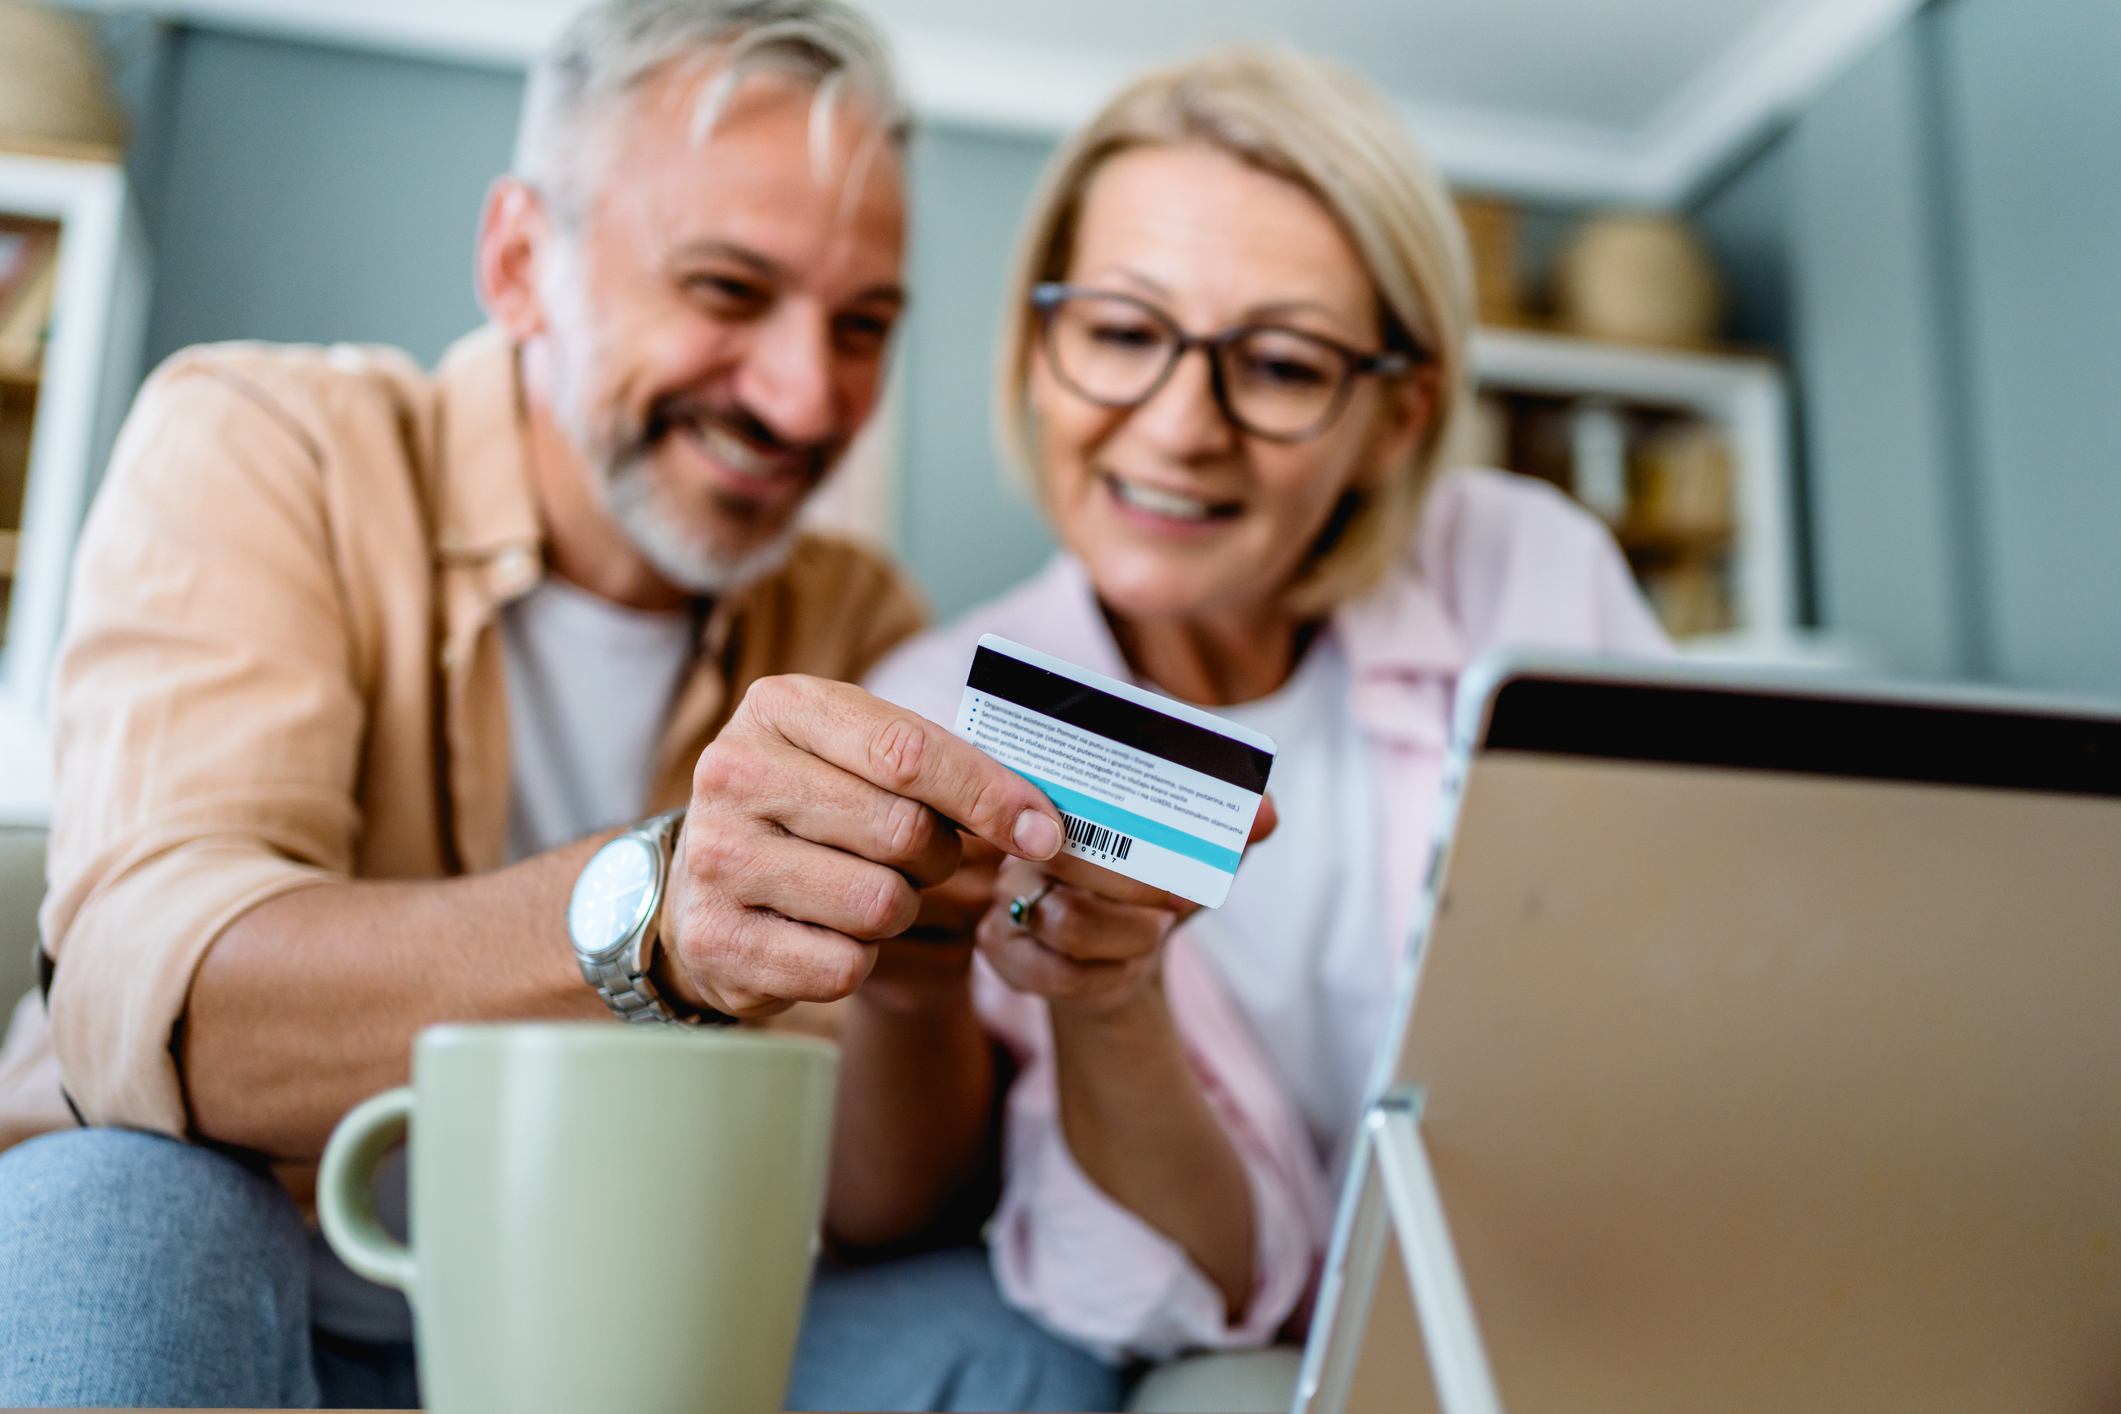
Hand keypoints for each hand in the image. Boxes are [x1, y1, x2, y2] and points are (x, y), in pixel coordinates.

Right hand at [657, 676, 1064, 1017]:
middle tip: (919, 860)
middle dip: (938, 857)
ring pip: (879, 905)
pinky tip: (825, 933)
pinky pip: (842, 967)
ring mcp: (715, 861)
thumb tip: (1042, 823)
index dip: (989, 795)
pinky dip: (857, 960)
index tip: (1043, 830)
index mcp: (780, 708)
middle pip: (902, 831)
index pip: (909, 752)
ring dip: (898, 911)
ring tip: (865, 892)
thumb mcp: (859, 756)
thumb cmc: (811, 808)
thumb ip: (944, 768)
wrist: (703, 884)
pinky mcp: (715, 942)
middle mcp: (733, 775)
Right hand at [976, 795, 1278, 1018]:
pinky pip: (1058, 973)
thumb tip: (1269, 815)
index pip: (1070, 788)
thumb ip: (1230, 830)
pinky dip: (1108, 977)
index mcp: (1062, 800)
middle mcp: (1022, 842)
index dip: (1123, 816)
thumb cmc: (1152, 891)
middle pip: (1067, 859)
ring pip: (1069, 923)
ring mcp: (1008, 899)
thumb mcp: (1194, 857)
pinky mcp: (1003, 952)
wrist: (1118, 961)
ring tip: (1155, 933)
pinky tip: (1126, 969)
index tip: (1166, 842)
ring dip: (1130, 937)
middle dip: (1136, 887)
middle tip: (1176, 903)